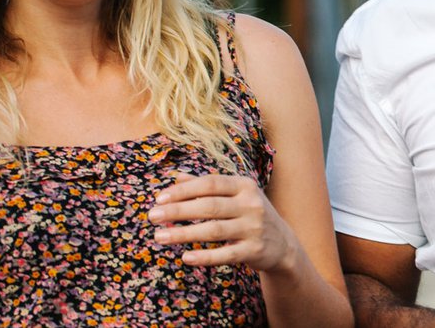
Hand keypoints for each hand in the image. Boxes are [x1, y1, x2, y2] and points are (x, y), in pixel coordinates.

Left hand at [149, 172, 295, 271]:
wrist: (283, 243)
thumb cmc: (249, 214)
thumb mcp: (235, 195)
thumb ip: (207, 186)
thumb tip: (176, 176)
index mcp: (244, 186)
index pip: (210, 184)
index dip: (183, 190)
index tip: (159, 198)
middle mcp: (251, 204)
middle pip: (209, 206)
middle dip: (178, 211)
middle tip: (152, 216)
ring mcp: (254, 228)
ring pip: (214, 230)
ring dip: (184, 234)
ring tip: (159, 236)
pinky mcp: (254, 250)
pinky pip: (226, 254)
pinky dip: (205, 257)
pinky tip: (185, 257)